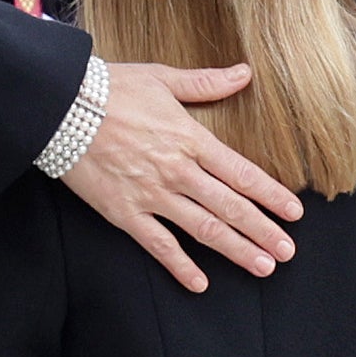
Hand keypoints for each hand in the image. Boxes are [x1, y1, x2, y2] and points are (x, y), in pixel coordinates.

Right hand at [62, 62, 303, 292]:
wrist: (61, 106)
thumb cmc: (111, 88)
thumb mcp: (161, 78)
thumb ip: (206, 83)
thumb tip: (244, 72)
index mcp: (190, 138)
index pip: (241, 172)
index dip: (270, 194)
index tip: (294, 213)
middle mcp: (177, 171)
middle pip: (230, 207)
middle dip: (263, 231)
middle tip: (287, 252)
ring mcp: (151, 195)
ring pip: (203, 229)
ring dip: (236, 250)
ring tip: (263, 267)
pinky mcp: (124, 213)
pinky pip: (158, 245)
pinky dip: (180, 266)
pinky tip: (199, 283)